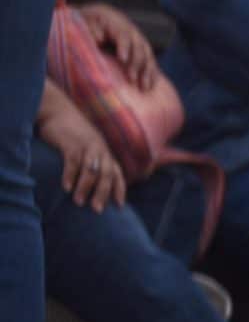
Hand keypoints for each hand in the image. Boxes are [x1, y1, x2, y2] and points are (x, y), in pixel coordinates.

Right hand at [38, 93, 124, 211]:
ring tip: (79, 202)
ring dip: (85, 188)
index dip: (119, 190)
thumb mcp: (88, 146)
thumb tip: (96, 183)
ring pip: (90, 171)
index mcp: (105, 152)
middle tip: (97, 210)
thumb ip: (94, 161)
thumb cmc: (72, 132)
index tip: (119, 206)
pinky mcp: (70, 143)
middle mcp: (100, 150)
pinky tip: (66, 187)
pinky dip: (70, 176)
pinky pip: (73, 162)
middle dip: (103, 194)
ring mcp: (86, 146)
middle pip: (106, 175)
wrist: (56, 110)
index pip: (117, 174)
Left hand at [80, 3, 156, 90]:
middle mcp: (131, 31)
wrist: (97, 21)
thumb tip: (99, 38)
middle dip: (136, 64)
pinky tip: (149, 86)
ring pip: (148, 56)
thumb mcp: (84, 23)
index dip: (124, 47)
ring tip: (144, 87)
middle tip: (132, 79)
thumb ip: (90, 29)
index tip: (123, 60)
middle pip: (139, 48)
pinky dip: (151, 75)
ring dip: (147, 72)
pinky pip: (150, 63)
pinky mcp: (143, 51)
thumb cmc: (86, 25)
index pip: (123, 35)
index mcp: (116, 23)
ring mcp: (139, 41)